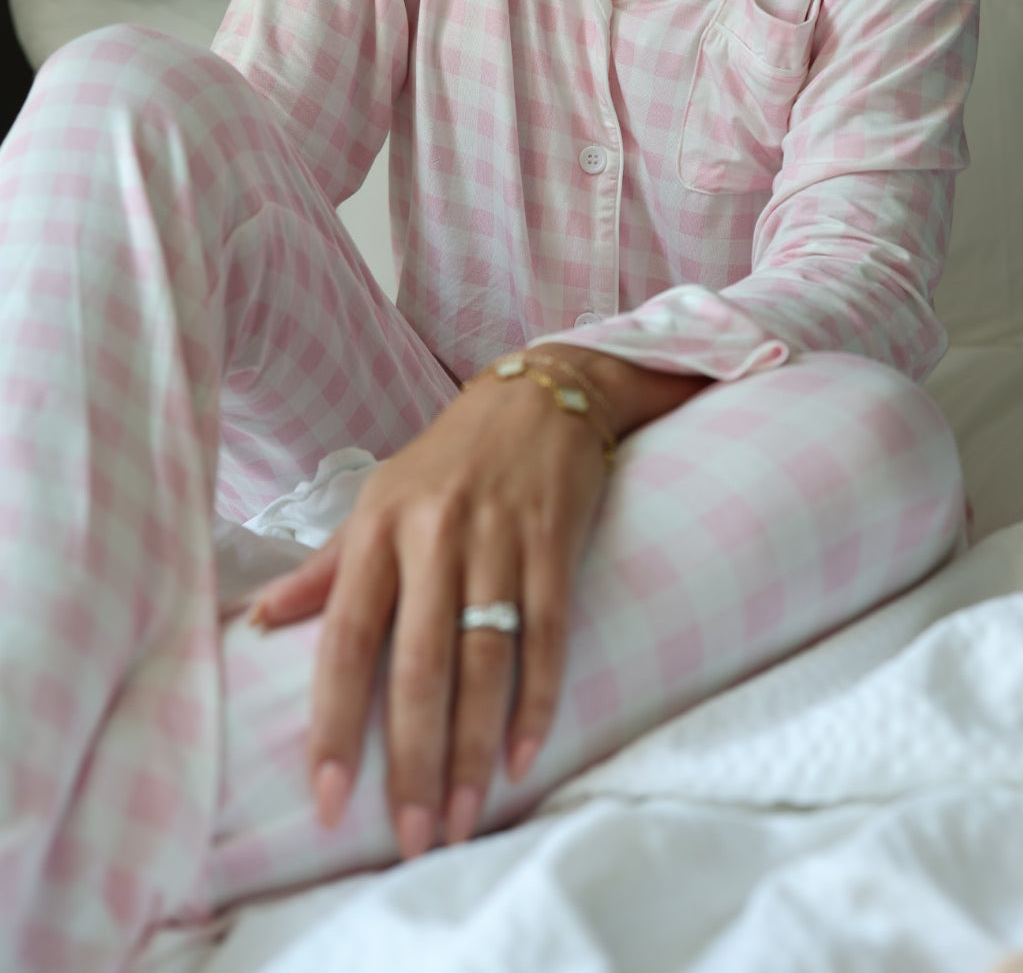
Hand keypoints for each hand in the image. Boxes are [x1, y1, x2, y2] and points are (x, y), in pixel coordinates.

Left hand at [247, 360, 611, 859]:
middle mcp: (434, 534)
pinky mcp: (553, 541)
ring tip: (464, 818)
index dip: (336, 722)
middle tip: (414, 837)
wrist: (538, 395)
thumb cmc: (447, 460)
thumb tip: (260, 622)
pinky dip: (537, 699)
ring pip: (484, 659)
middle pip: (419, 662)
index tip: (329, 799)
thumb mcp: (378, 500)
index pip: (346, 638)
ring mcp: (498, 538)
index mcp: (378, 527)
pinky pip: (546, 632)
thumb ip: (327, 568)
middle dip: (415, 759)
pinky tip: (523, 756)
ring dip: (475, 747)